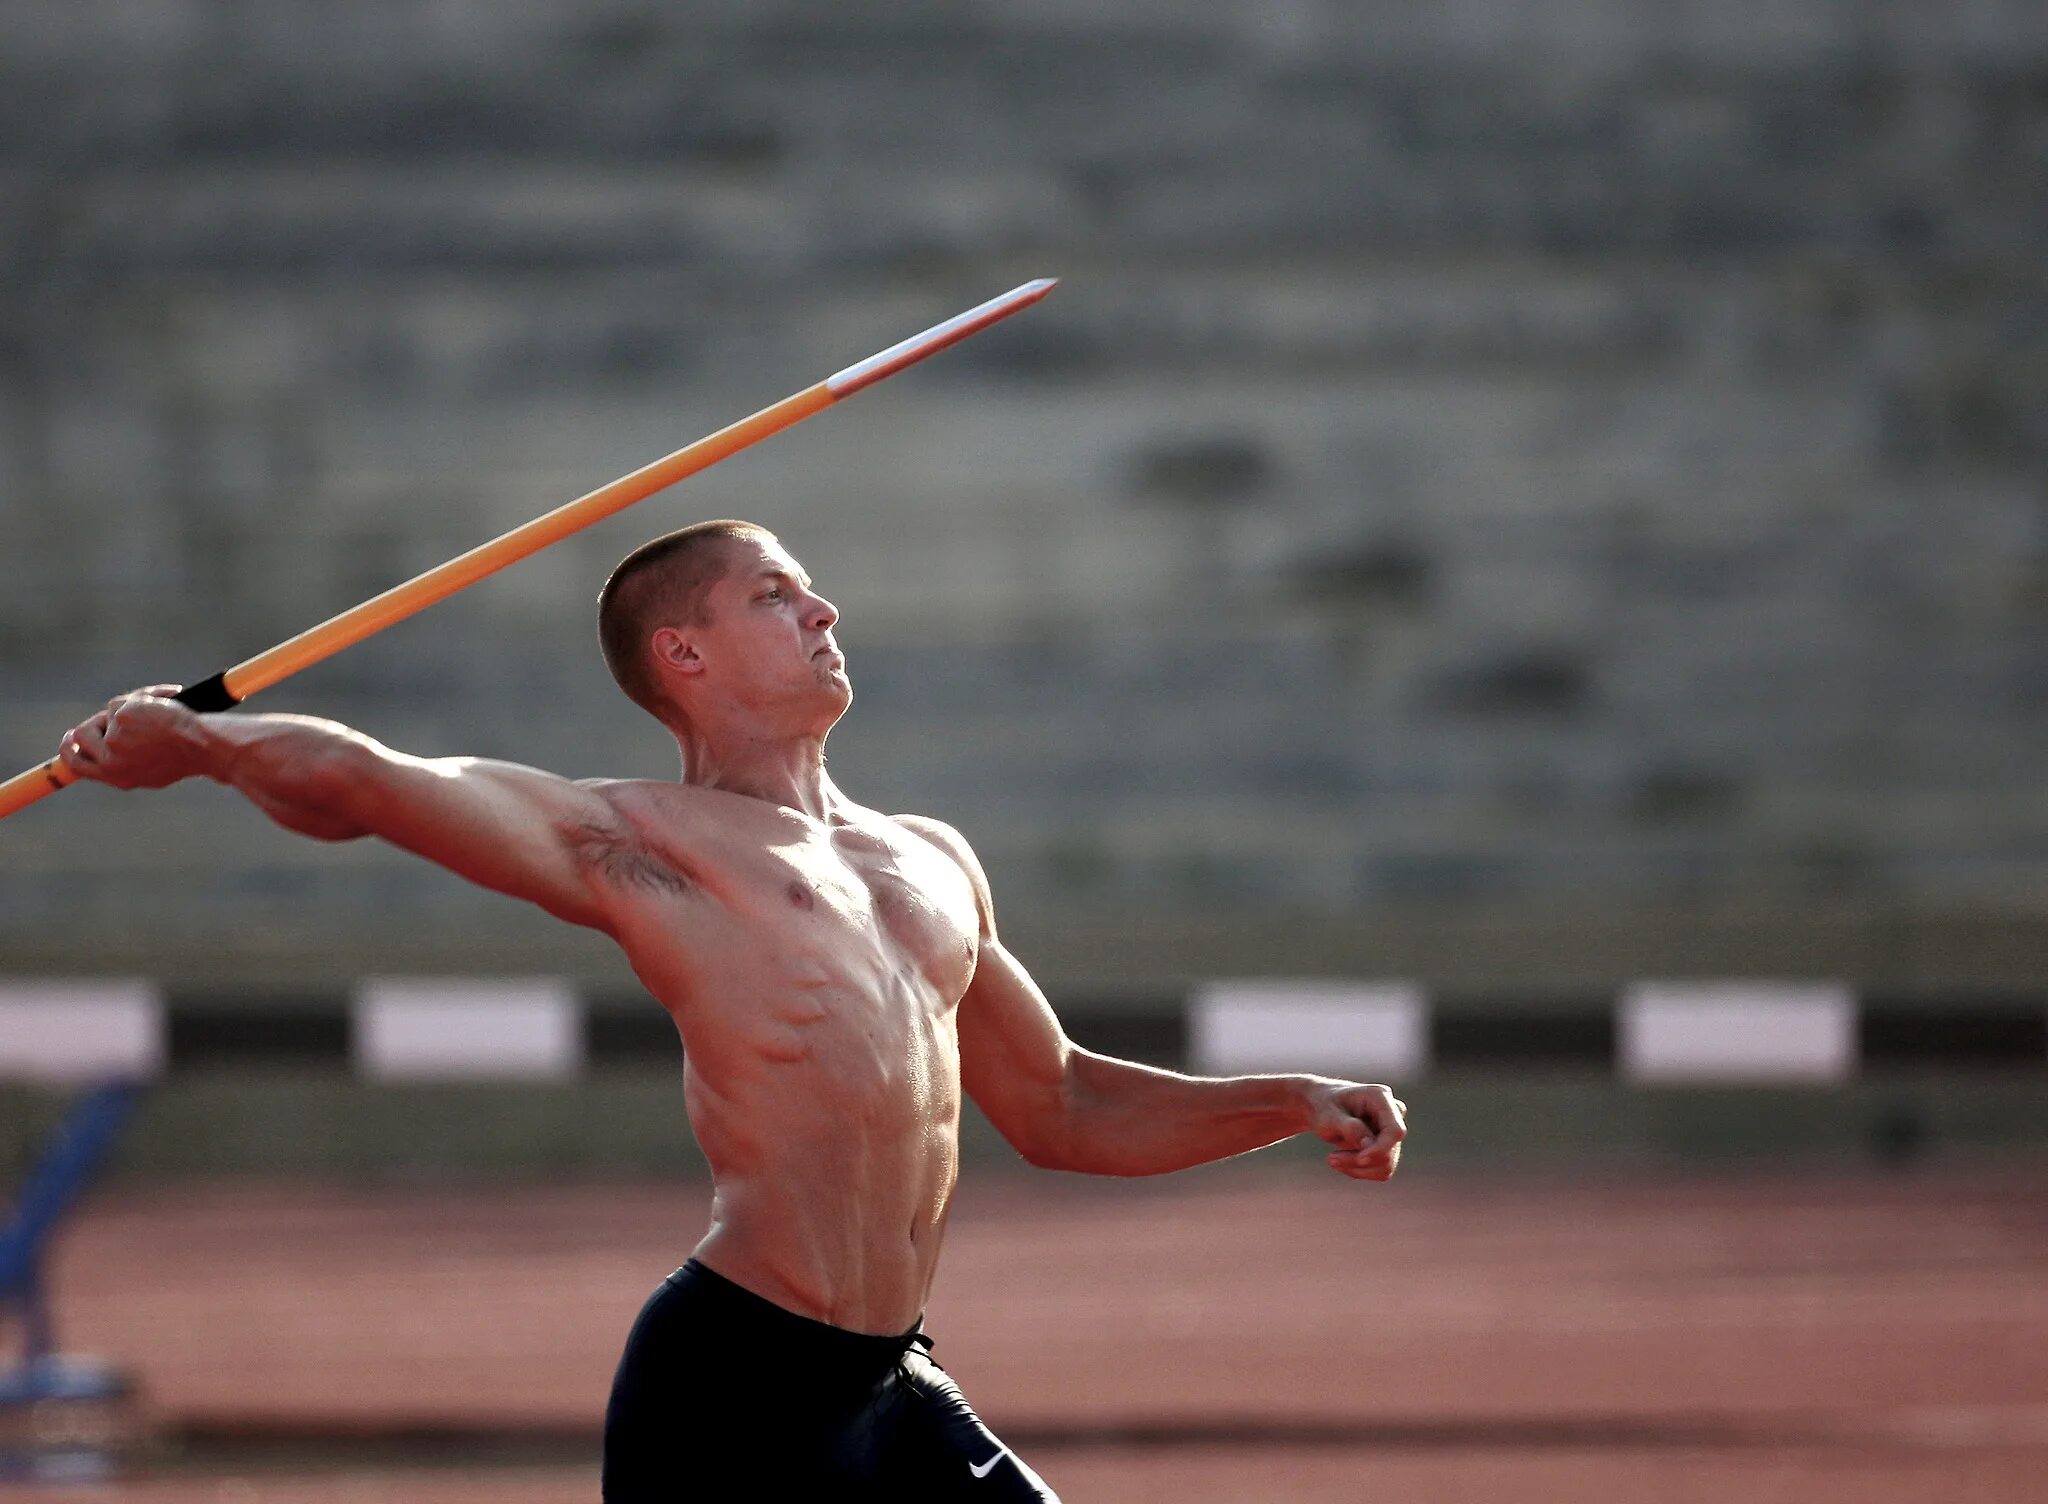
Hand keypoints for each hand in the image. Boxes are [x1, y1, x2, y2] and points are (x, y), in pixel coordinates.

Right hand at [57, 686, 214, 789]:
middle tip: (109, 716)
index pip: (77, 765)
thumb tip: (105, 748)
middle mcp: (110, 761)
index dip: (70, 750)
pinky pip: (124, 701)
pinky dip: (146, 697)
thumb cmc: (188, 757)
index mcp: (117, 776)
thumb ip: (125, 762)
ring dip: (125, 709)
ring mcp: (114, 738)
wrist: (206, 747)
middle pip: (78, 737)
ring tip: (155, 712)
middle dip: (91, 724)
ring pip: (105, 714)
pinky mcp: (122, 717)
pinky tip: (169, 702)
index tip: (69, 740)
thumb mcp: (151, 770)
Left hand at [1304, 1079, 1406, 1181]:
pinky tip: (1341, 1160)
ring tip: (1332, 1159)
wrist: (1320, 1106)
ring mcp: (1391, 1130)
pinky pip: (1380, 1170)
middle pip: (1388, 1152)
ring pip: (1386, 1165)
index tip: (1359, 1160)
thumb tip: (1369, 1144)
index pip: (1394, 1131)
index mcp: (1380, 1097)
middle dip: (1359, 1160)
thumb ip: (1349, 1128)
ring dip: (1357, 1168)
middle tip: (1330, 1159)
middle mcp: (1393, 1112)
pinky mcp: (1388, 1145)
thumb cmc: (1322, 1106)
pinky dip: (1359, 1170)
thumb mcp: (1328, 1116)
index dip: (1380, 1149)